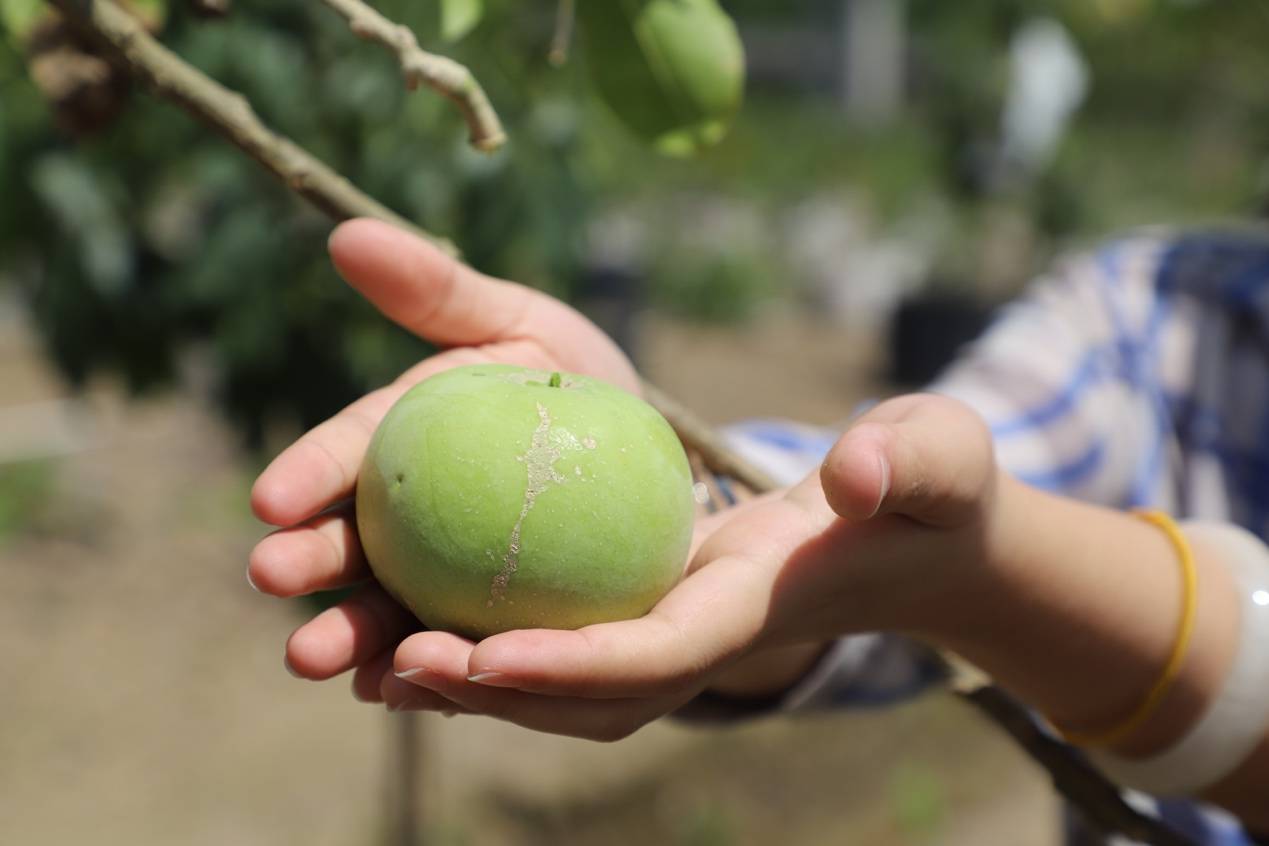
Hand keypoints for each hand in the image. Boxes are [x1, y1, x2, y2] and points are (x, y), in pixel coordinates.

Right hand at [248, 219, 638, 689]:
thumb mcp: (526, 328)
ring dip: (351, 632)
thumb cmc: (583, 389)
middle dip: (309, 563)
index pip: (353, 452)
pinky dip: (421, 672)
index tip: (271, 498)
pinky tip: (399, 690)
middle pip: (355, 540)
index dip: (310, 473)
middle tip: (273, 576)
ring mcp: (445, 573)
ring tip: (320, 658)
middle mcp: (414, 512)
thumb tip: (346, 235)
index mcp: (412, 436)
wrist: (656, 465)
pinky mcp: (487, 622)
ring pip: (389, 608)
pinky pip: (452, 650)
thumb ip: (442, 294)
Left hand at [379, 394, 1002, 739]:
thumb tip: (857, 473)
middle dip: (495, 696)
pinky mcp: (655, 611)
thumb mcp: (936, 457)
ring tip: (373, 658)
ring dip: (474, 685)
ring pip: (564, 685)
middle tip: (390, 663)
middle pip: (589, 695)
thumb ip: (908, 460)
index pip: (660, 655)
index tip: (479, 655)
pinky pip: (566, 644)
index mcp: (755, 607)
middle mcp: (703, 639)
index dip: (573, 667)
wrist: (911, 534)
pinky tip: (420, 619)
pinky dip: (496, 647)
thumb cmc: (927, 488)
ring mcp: (676, 633)